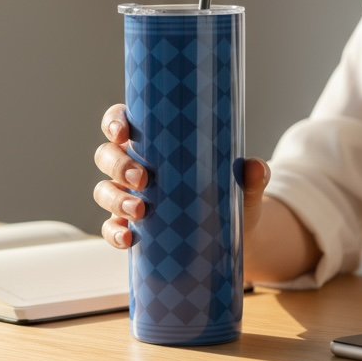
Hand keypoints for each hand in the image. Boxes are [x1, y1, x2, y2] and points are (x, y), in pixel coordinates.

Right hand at [93, 106, 319, 280]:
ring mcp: (128, 196)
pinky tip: (128, 238)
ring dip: (116, 199)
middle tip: (143, 178)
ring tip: (140, 211)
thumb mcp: (243, 184)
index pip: (120, 122)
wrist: (235, 235)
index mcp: (152, 141)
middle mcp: (133, 166)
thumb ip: (251, 176)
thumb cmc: (230, 193)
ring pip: (104, 191)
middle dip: (119, 165)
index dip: (114, 123)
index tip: (124, 132)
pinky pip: (111, 227)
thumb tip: (256, 168)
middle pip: (107, 156)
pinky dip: (114, 232)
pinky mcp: (131, 226)